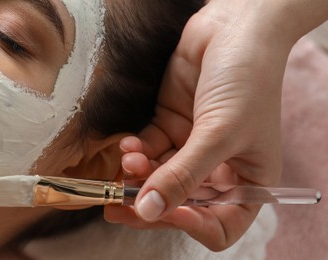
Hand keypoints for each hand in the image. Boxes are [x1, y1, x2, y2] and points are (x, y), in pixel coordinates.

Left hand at [103, 0, 302, 250]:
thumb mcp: (219, 133)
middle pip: (179, 204)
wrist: (234, 28)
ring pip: (157, 178)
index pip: (220, 224)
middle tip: (118, 205)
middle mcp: (219, 169)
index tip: (167, 212)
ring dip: (138, 175)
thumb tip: (148, 210)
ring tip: (130, 160)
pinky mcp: (169, 125)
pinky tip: (129, 145)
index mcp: (248, 181)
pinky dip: (135, 152)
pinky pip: (147, 151)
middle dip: (149, 204)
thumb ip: (182, 175)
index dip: (192, 226)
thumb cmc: (247, 80)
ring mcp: (191, 148)